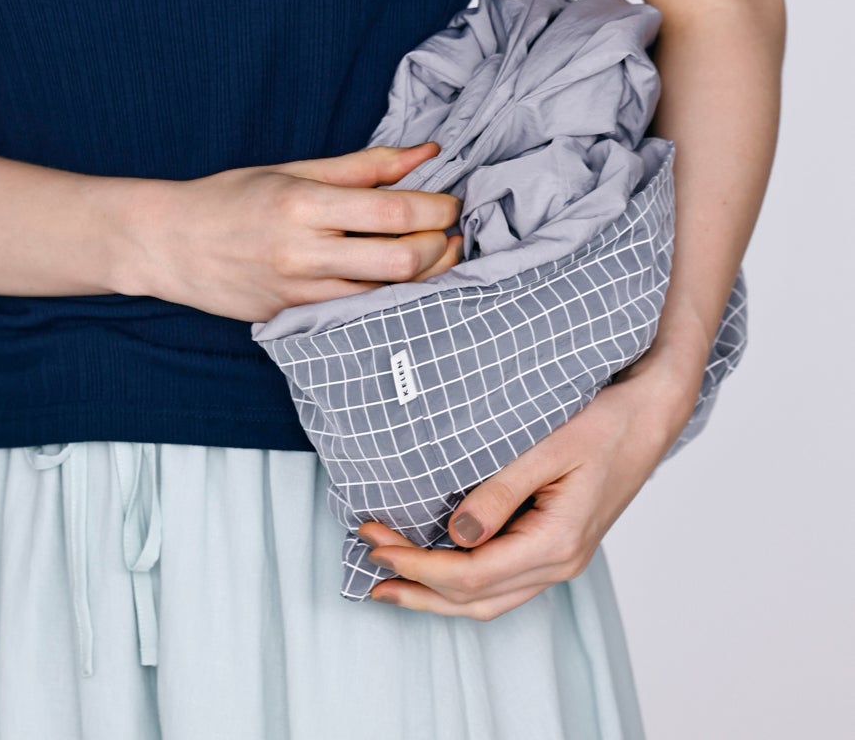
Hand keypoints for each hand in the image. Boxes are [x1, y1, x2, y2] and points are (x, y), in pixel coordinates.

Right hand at [126, 141, 463, 322]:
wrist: (170, 244)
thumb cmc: (230, 198)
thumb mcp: (291, 169)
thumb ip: (362, 166)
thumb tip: (424, 152)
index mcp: (302, 203)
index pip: (393, 213)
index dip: (436, 208)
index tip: (449, 201)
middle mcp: (303, 252)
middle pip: (401, 261)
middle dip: (441, 246)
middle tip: (451, 230)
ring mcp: (299, 293)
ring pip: (387, 295)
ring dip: (424, 275)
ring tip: (434, 253)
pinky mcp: (295, 318)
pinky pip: (359, 311)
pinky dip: (389, 296)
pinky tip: (398, 280)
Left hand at [357, 363, 698, 619]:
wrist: (648, 415)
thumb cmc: (602, 421)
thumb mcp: (548, 447)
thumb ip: (501, 491)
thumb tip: (457, 534)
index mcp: (558, 542)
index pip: (472, 574)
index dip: (417, 565)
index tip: (373, 541)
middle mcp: (560, 563)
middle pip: (476, 600)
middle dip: (416, 585)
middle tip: (366, 561)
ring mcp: (561, 560)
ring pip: (490, 600)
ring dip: (436, 594)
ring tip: (388, 581)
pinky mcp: (556, 546)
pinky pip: (502, 582)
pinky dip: (462, 583)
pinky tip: (434, 566)